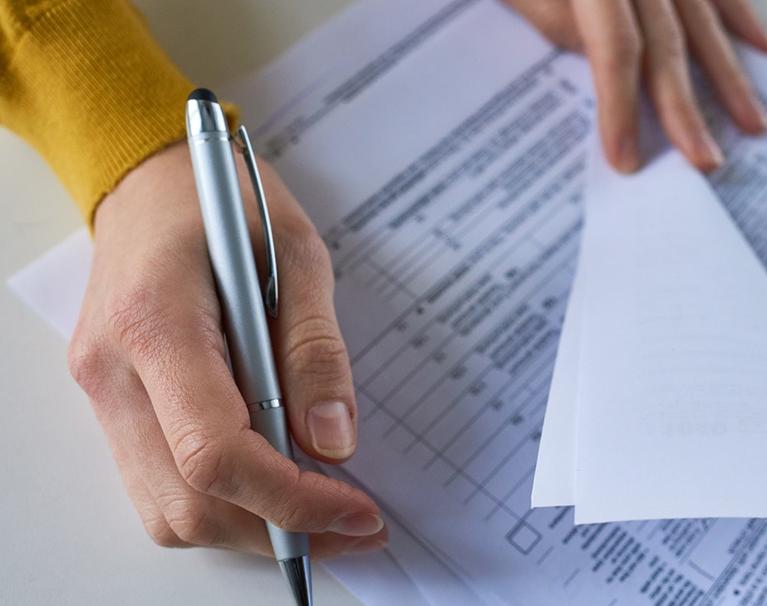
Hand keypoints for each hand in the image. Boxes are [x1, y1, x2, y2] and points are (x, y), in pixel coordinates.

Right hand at [68, 142, 386, 556]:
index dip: (291, 498)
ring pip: (169, 511)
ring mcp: (103, 395)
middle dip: (280, 528)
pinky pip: (161, 486)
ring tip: (323, 509)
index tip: (356, 510)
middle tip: (355, 522)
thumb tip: (334, 443)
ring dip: (253, 527)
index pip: (215, 454)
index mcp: (156, 325)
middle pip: (188, 502)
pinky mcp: (114, 406)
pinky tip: (276, 482)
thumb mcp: (296, 255)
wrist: (151, 181)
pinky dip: (224, 503)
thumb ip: (314, 351)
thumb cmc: (225, 202)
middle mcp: (112, 372)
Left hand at [506, 0, 766, 172]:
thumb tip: (595, 60)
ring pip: (705, 19)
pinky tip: (763, 47)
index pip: (617, 49)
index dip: (620, 107)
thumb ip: (551, 14)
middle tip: (704, 162)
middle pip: (669, 43)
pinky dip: (741, 16)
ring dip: (730, 75)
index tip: (625, 158)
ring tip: (753, 123)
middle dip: (685, 109)